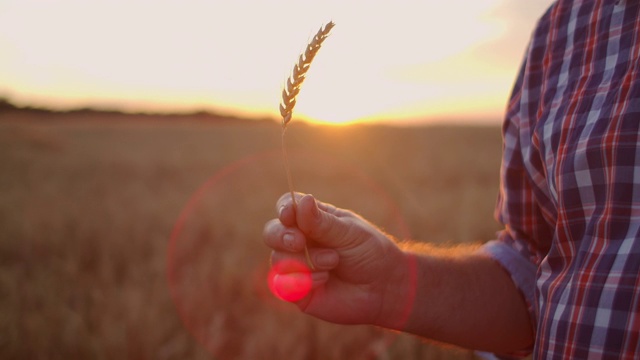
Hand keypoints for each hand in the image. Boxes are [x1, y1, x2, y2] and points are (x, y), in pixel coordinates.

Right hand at [263, 193, 409, 325]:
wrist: (385, 287)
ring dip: (305, 261)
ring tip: (333, 262)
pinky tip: (324, 280)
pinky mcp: (297, 290)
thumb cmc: (370, 253)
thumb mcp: (349, 233)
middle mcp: (299, 241)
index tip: (289, 215)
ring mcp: (296, 266)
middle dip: (282, 236)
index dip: (283, 210)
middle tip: (300, 242)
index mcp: (312, 220)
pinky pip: (283, 284)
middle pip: (272, 232)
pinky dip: (302, 281)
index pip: (286, 208)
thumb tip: (302, 200)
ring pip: (278, 259)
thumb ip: (323, 222)